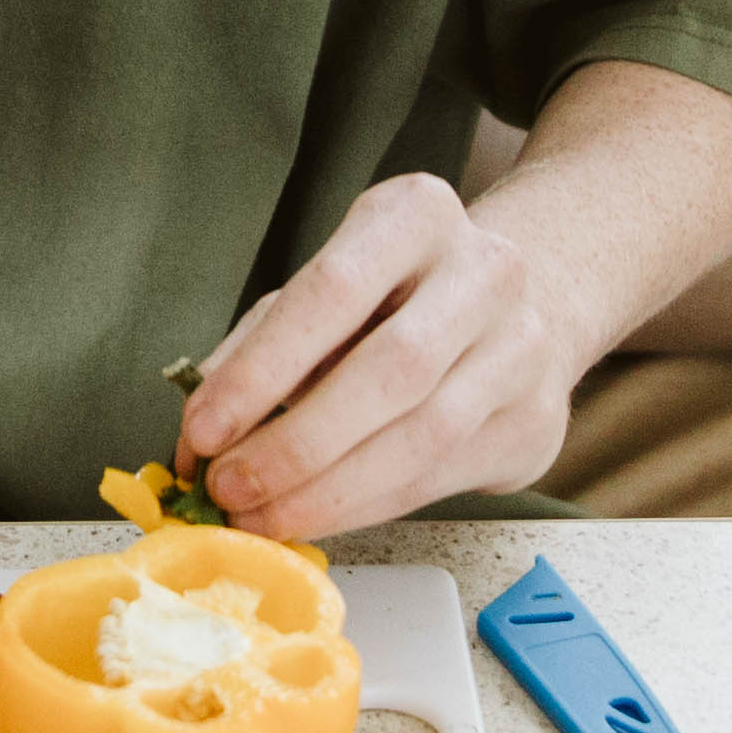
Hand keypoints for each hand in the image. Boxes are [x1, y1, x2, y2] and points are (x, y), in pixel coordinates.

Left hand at [175, 170, 589, 543]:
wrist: (519, 310)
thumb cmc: (398, 300)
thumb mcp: (324, 294)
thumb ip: (258, 351)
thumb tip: (197, 439)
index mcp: (417, 216)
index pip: (333, 290)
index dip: (261, 369)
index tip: (204, 430)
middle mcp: (484, 272)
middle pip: (390, 368)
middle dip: (296, 443)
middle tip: (231, 488)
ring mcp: (522, 347)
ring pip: (423, 435)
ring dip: (330, 491)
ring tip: (264, 515)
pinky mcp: (533, 419)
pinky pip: (439, 476)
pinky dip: (366, 506)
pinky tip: (318, 516)